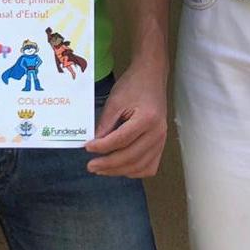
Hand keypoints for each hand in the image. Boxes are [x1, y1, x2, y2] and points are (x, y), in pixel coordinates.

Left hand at [83, 62, 167, 176]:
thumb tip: (94, 143)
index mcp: (147, 119)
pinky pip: (149, 166)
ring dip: (119, 171)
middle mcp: (157, 133)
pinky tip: (120, 169)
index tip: (87, 148)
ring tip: (101, 170)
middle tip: (91, 166)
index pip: (122, 140)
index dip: (103, 147)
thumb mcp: (115, 101)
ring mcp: (162, 140)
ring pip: (140, 166)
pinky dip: (134, 171)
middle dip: (109, 164)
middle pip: (131, 157)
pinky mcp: (161, 144)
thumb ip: (105, 123)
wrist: (151, 77)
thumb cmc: (133, 86)